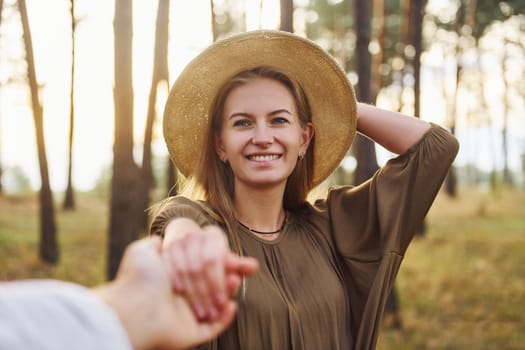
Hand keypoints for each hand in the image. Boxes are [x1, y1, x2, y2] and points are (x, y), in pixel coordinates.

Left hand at [95, 236, 252, 349]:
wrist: (133, 308)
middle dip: (225, 277)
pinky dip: (225, 317)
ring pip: (215, 305)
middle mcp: (178, 298)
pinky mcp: (191, 333)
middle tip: (236, 269)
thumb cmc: (138, 280)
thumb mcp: (142, 252)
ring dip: (227, 292)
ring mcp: (185, 316)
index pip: (200, 270)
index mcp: (171, 280)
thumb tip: (160, 239)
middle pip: (210, 286)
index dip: (216, 263)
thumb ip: (153, 244)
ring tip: (235, 281)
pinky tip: (231, 304)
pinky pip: (214, 327)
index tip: (229, 257)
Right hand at [163, 224, 258, 321]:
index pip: (214, 259)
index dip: (218, 282)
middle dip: (205, 292)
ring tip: (199, 312)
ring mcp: (178, 242)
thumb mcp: (227, 263)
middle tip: (211, 313)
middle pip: (198, 266)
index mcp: (213, 236)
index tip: (222, 302)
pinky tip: (181, 296)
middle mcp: (194, 235)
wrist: (186, 247)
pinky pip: (168, 268)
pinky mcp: (164, 250)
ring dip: (191, 293)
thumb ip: (240, 267)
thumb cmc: (212, 258)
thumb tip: (253, 266)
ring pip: (183, 269)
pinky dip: (175, 282)